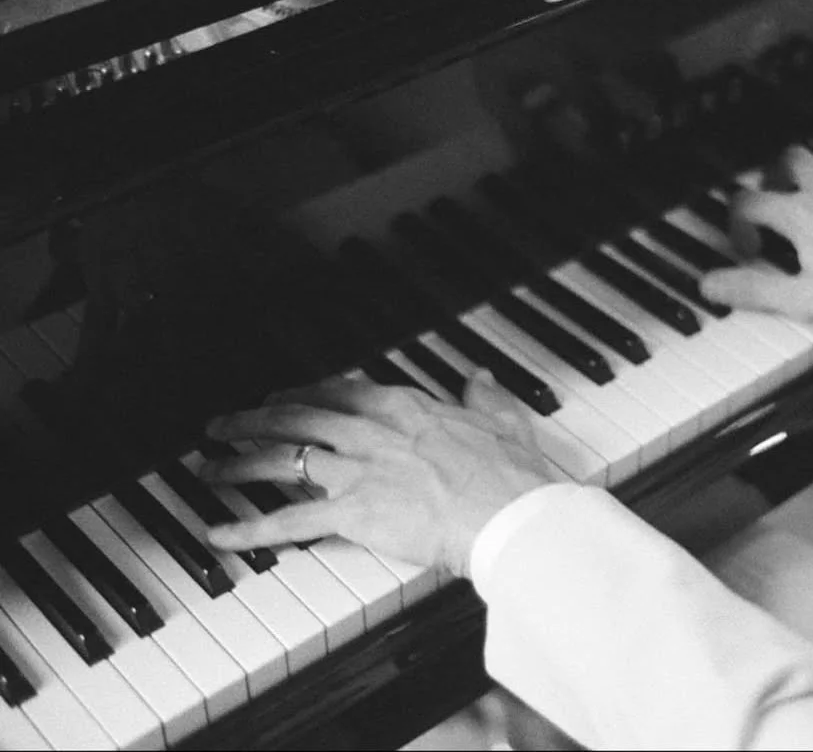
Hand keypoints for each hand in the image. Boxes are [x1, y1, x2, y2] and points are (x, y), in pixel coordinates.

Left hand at [199, 371, 554, 578]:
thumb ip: (484, 395)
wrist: (508, 513)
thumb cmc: (510, 474)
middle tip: (222, 423)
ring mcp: (357, 470)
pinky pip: (287, 522)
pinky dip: (248, 528)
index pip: (340, 390)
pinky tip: (219, 532)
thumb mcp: (503, 420)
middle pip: (296, 417)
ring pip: (281, 459)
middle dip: (252, 419)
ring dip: (238, 462)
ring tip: (208, 466)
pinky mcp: (351, 513)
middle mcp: (371, 431)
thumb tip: (480, 376)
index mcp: (404, 407)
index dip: (304, 392)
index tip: (284, 396)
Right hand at [700, 147, 812, 329]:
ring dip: (807, 175)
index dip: (737, 225)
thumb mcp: (806, 300)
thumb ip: (753, 291)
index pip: (748, 201)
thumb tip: (711, 285)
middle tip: (771, 211)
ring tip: (806, 206)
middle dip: (770, 181)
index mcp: (801, 214)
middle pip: (786, 160)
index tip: (750, 250)